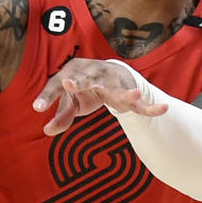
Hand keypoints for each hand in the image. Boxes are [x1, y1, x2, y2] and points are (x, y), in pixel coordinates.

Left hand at [32, 58, 167, 135]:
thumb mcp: (72, 103)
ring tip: (135, 96)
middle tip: (68, 84)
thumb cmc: (86, 87)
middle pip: (85, 78)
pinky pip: (140, 104)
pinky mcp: (129, 94)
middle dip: (78, 82)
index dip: (48, 96)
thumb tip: (46, 131)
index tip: (37, 108)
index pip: (57, 84)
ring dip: (126, 93)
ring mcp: (113, 82)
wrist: (113, 72)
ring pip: (118, 88)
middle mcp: (93, 72)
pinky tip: (164, 108)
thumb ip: (61, 116)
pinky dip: (151, 107)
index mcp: (74, 71)